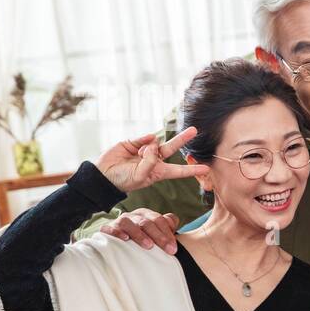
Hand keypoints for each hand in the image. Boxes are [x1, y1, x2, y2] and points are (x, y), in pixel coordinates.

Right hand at [95, 127, 209, 194]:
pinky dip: (143, 141)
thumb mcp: (140, 177)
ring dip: (151, 146)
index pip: (179, 171)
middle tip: (194, 130)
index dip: (192, 169)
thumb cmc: (123, 180)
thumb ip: (149, 162)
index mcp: (158, 172)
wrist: (103, 175)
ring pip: (157, 141)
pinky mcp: (133, 142)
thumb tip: (154, 142)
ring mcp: (144, 150)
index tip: (206, 168)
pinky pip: (144, 138)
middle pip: (172, 148)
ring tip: (140, 155)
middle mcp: (154, 160)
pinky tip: (138, 148)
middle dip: (183, 139)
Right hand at [99, 208, 181, 253]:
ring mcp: (119, 222)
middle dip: (159, 236)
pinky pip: (109, 228)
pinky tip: (125, 239)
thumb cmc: (143, 238)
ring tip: (149, 246)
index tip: (174, 248)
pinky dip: (117, 233)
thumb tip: (173, 223)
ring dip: (139, 234)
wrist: (118, 243)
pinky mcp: (107, 229)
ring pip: (128, 223)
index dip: (168, 233)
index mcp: (146, 215)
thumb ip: (167, 226)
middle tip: (168, 250)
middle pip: (146, 223)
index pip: (159, 220)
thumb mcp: (155, 232)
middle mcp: (133, 216)